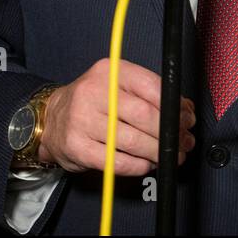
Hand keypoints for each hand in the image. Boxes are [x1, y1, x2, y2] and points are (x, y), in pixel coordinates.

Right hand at [38, 58, 194, 174]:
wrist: (52, 119)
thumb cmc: (94, 102)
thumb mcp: (119, 86)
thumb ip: (151, 94)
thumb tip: (184, 110)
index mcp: (111, 71)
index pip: (151, 86)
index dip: (174, 107)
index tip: (185, 119)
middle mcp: (94, 91)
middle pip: (144, 115)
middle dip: (169, 132)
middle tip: (182, 142)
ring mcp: (82, 119)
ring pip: (133, 141)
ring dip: (158, 152)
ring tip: (168, 156)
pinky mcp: (77, 146)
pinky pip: (116, 161)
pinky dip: (138, 166)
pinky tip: (145, 164)